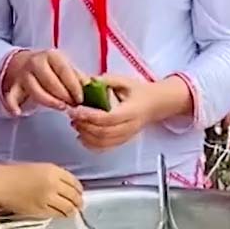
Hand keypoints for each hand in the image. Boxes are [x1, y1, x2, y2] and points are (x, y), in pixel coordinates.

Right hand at [0, 160, 82, 217]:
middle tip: (78, 204)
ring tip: (71, 211)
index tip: (79, 193)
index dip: (79, 189)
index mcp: (53, 170)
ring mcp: (48, 198)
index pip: (74, 182)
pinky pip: (57, 214)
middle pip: (74, 196)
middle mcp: (53, 184)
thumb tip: (66, 187)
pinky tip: (60, 214)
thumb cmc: (15, 173)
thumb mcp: (38, 168)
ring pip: (68, 207)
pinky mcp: (41, 211)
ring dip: (72, 210)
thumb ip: (54, 176)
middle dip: (78, 201)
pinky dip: (62, 215)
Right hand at [2, 49, 86, 114]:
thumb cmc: (50, 68)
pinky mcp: (14, 85)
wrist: (23, 63)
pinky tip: (18, 113)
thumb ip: (78, 77)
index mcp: (52, 56)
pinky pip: (11, 96)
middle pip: (50, 82)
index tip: (81, 99)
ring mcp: (24, 74)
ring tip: (60, 107)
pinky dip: (13, 105)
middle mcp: (36, 62)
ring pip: (35, 90)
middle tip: (73, 106)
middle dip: (63, 96)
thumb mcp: (65, 67)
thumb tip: (95, 87)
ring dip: (49, 101)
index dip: (74, 86)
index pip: (65, 71)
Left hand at [69, 74, 189, 150]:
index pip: (109, 118)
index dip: (90, 116)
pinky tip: (82, 138)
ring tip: (76, 124)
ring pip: (104, 143)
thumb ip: (107, 80)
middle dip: (85, 126)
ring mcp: (127, 135)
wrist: (155, 104)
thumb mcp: (125, 81)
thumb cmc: (140, 92)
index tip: (76, 110)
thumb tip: (89, 80)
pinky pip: (106, 148)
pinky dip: (91, 145)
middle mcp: (130, 126)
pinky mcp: (123, 141)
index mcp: (132, 110)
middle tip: (73, 116)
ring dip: (86, 136)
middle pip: (104, 133)